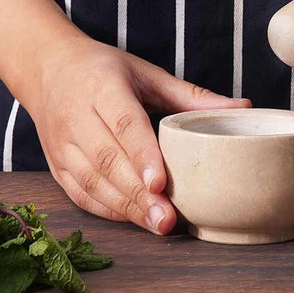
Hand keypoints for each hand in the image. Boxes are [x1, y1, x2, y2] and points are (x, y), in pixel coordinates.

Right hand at [28, 37, 250, 233]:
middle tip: (169, 219)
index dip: (142, 154)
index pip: (123, 123)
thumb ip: (192, 95)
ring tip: (157, 224)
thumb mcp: (147, 73)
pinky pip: (80, 192)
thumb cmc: (105, 70)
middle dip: (138, 194)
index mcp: (102, 87)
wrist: (50, 68)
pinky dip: (107, 209)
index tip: (162, 183)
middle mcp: (76, 116)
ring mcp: (61, 143)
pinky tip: (133, 218)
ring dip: (125, 207)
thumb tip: (243, 108)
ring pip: (92, 181)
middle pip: (107, 159)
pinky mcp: (56, 162)